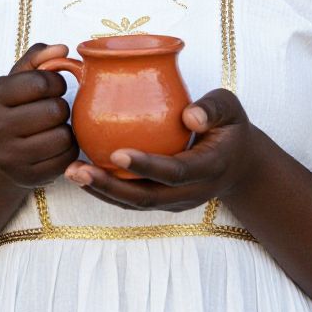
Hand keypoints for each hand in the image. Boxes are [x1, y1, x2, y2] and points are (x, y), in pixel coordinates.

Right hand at [0, 43, 79, 187]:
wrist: (0, 152)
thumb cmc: (15, 108)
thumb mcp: (19, 79)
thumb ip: (38, 58)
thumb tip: (62, 48)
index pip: (40, 82)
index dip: (56, 82)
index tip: (53, 87)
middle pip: (54, 111)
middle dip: (61, 107)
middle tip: (54, 110)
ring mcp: (8, 156)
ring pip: (62, 136)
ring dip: (66, 129)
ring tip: (54, 127)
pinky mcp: (26, 177)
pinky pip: (66, 158)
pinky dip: (68, 149)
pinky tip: (56, 145)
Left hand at [63, 88, 256, 211]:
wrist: (239, 164)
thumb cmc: (229, 127)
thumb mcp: (230, 108)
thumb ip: (212, 108)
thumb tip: (189, 116)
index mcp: (209, 168)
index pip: (175, 172)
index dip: (147, 165)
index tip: (117, 153)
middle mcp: (190, 192)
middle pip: (146, 197)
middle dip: (109, 186)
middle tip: (77, 169)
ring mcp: (175, 201)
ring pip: (135, 204)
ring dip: (101, 191)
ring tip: (71, 172)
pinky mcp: (163, 201)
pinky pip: (132, 199)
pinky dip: (106, 190)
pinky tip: (82, 173)